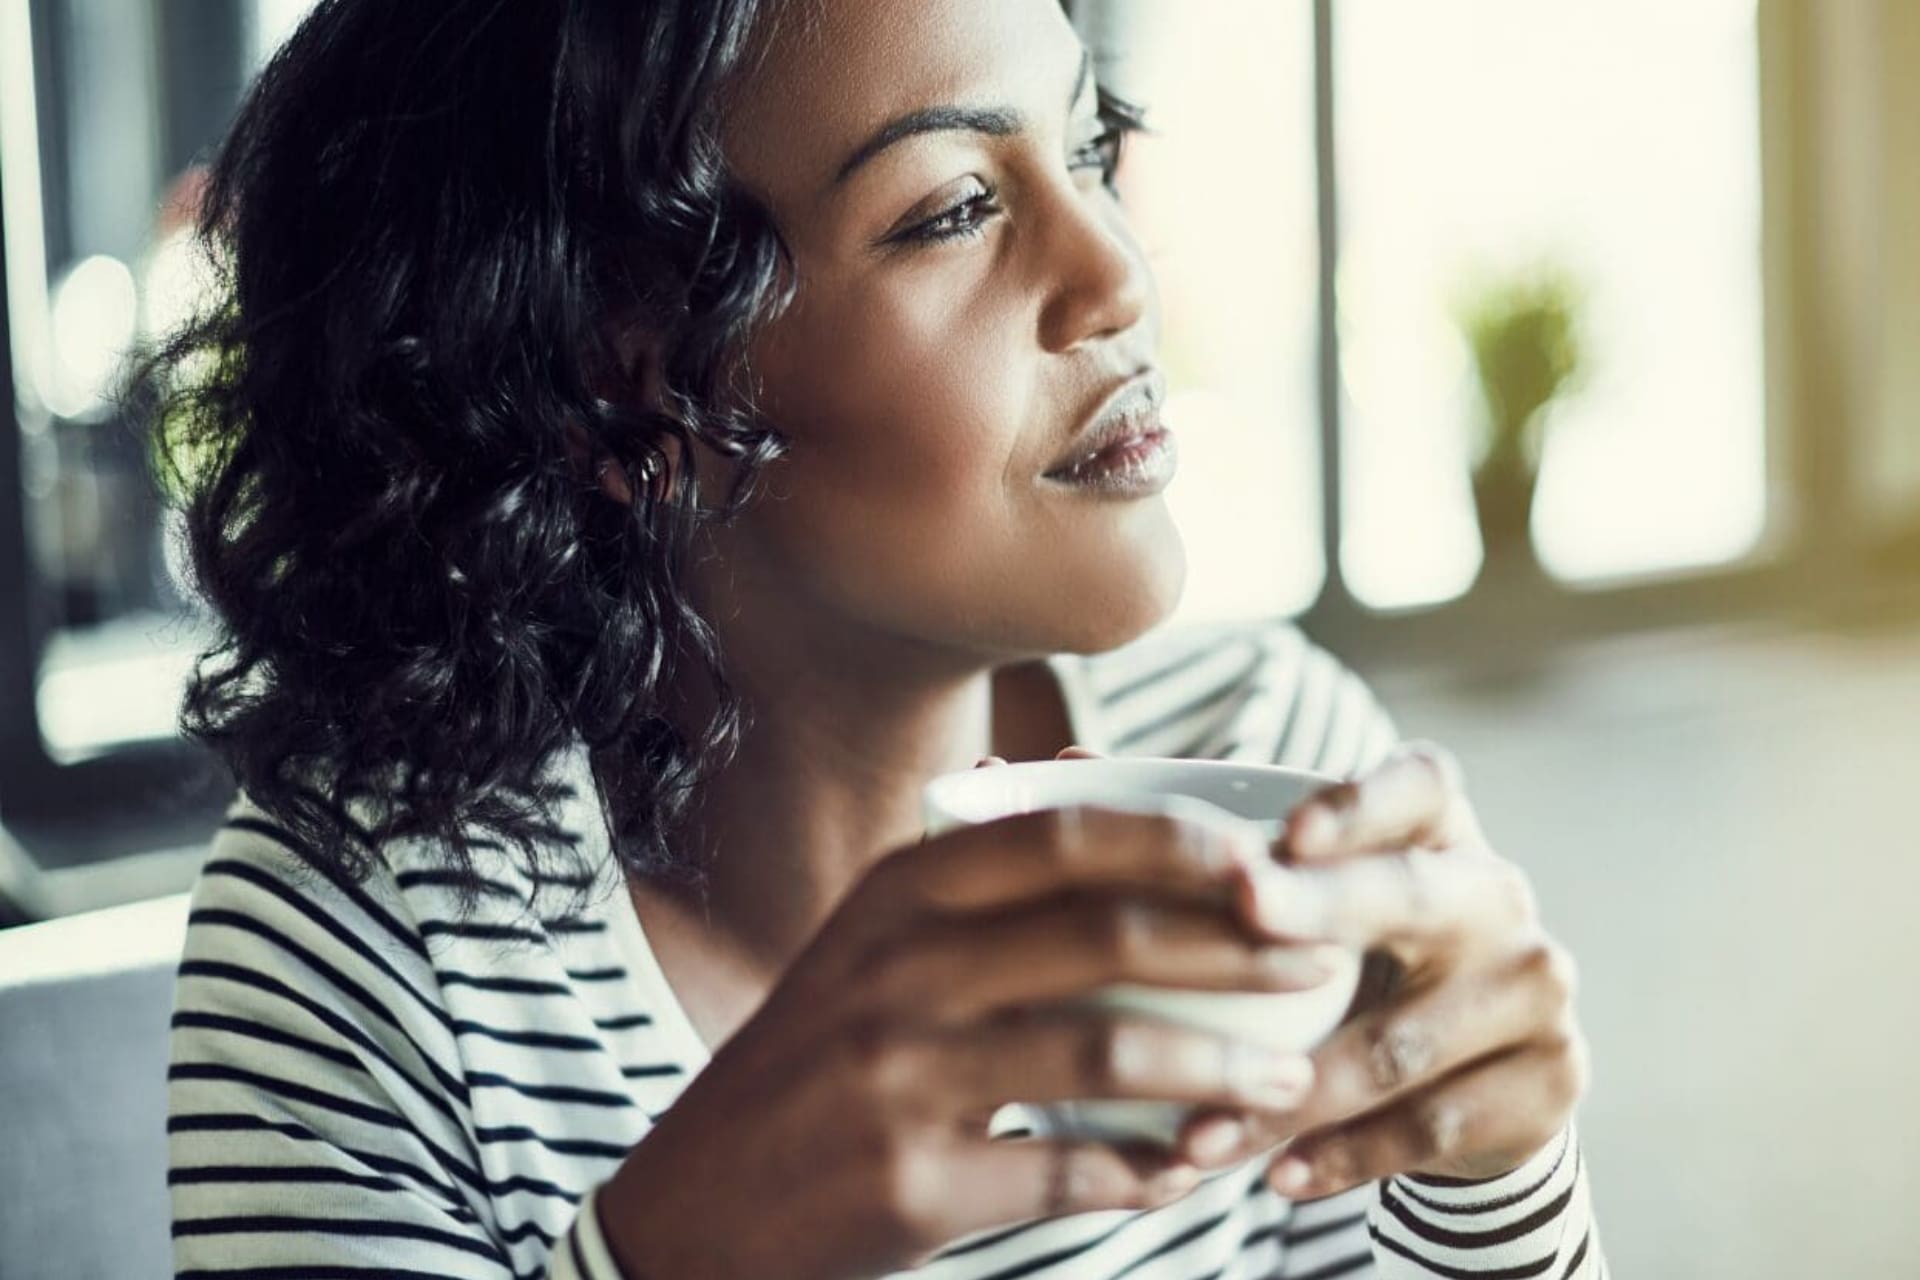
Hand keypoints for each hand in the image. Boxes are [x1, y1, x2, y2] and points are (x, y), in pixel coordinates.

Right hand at [599, 749, 1344, 1279]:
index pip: (1058, 838)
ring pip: (1103, 1058)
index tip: (1266, 860)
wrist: (695, 1206)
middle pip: (1101, 937)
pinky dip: (1144, 1174)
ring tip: (1287, 1082)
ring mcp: (898, 1077)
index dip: (1176, 842)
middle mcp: (894, 970)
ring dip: (1217, 1071)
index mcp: (896, 896)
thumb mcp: (869, 939)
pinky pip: (1068, 1173)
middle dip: (1233, 948)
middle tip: (1318, 962)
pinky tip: (1187, 1172)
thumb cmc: (811, 1060)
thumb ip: (973, 862)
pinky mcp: (909, 1183)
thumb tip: (1088, 760)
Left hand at [1195, 742, 1591, 1199]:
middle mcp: (1496, 893)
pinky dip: (1345, 1156)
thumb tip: (1069, 763)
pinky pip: (1432, 1125)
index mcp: (1437, 828)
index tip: (1286, 829)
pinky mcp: (1549, 1080)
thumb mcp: (1303, 897)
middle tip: (1243, 912)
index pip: (1417, 784)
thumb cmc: (1350, 958)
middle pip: (1410, 894)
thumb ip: (1203, 840)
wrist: (1468, 1079)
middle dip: (1322, 907)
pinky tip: (1276, 1175)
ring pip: (1399, 1041)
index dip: (1358, 801)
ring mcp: (1533, 988)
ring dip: (1295, 1092)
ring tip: (1201, 1130)